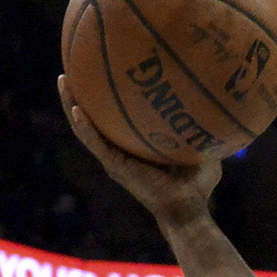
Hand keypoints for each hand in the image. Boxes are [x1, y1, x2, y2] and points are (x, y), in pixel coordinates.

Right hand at [59, 81, 222, 221]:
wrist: (188, 209)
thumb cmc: (197, 186)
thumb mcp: (202, 150)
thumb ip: (201, 128)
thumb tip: (214, 103)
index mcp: (136, 145)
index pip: (116, 117)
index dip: (106, 96)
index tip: (101, 70)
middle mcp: (120, 150)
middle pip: (94, 116)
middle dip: (81, 93)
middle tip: (72, 67)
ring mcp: (114, 158)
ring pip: (85, 127)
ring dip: (71, 104)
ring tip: (63, 81)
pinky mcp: (114, 167)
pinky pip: (94, 143)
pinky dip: (84, 127)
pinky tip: (77, 108)